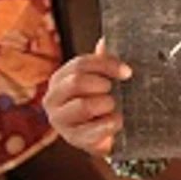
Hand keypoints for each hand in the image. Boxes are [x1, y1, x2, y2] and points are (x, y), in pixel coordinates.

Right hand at [41, 41, 129, 156]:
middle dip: (102, 85)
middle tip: (113, 91)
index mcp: (60, 78)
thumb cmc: (102, 100)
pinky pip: (92, 130)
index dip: (106, 65)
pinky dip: (110, 124)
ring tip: (113, 107)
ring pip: (83, 106)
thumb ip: (103, 62)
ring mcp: (59, 120)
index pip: (80, 64)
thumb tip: (105, 41)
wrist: (105, 133)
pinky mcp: (72, 139)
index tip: (127, 71)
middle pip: (77, 82)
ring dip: (106, 104)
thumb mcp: (103, 78)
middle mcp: (53, 98)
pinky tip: (117, 121)